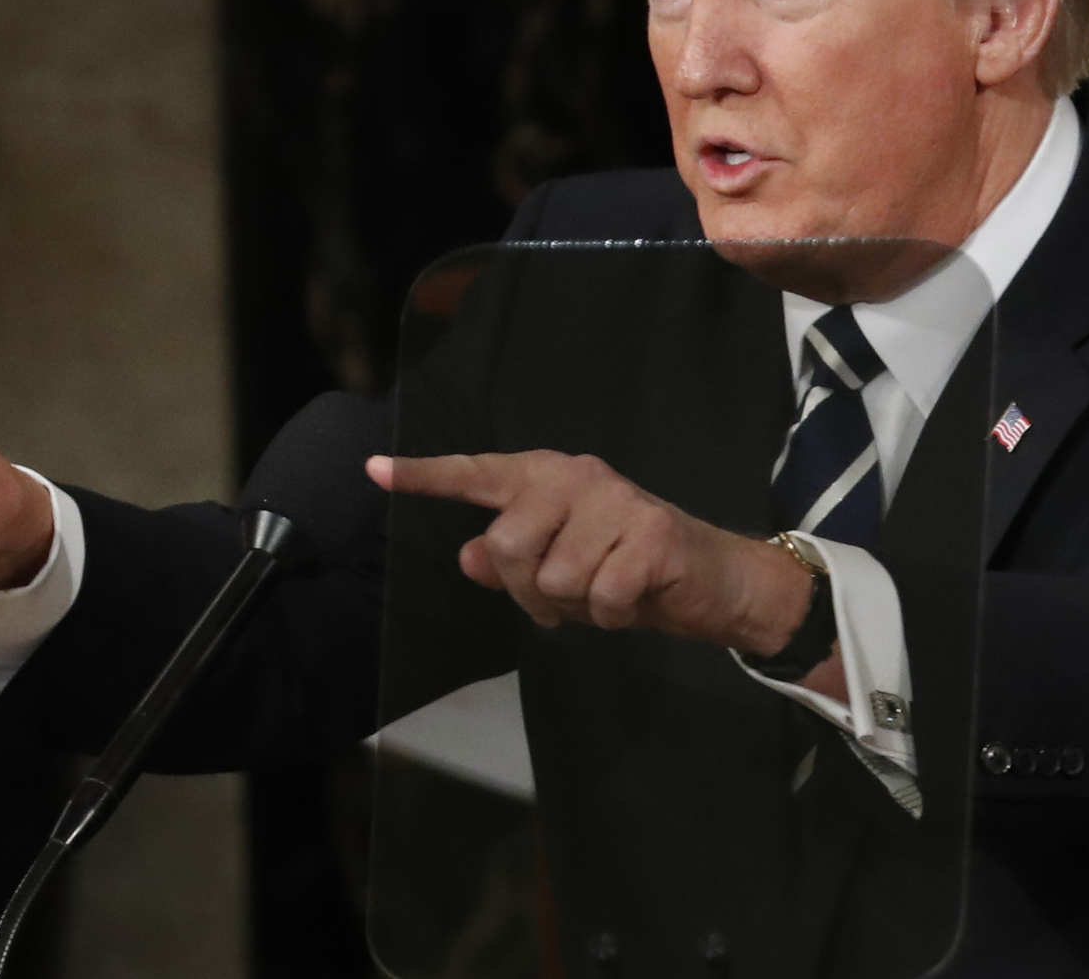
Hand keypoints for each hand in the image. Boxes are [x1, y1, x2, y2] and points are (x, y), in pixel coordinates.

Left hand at [366, 450, 812, 653]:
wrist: (715, 580)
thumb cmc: (629, 570)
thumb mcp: (563, 567)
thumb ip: (512, 561)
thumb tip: (467, 555)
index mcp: (547, 478)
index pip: (478, 475)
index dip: (425, 476)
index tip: (373, 470)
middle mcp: (577, 476)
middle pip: (506, 547)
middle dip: (530, 591)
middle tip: (568, 595)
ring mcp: (616, 500)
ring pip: (553, 580)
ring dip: (577, 608)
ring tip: (608, 592)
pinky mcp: (652, 532)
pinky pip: (600, 598)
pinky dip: (613, 616)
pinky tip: (635, 600)